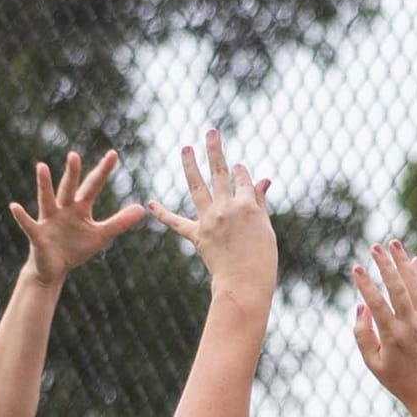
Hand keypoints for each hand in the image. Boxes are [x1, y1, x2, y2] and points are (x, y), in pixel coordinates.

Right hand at [9, 148, 144, 281]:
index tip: (113, 153)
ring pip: (47, 199)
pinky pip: (28, 224)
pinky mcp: (37, 235)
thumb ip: (119, 222)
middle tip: (74, 155)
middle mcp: (64, 209)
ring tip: (42, 167)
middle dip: (72, 173)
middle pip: (69, 188)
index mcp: (80, 208)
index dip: (103, 171)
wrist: (54, 269)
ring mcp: (49, 220)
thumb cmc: (75, 248)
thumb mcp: (99, 236)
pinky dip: (21, 216)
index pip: (93, 186)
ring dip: (44, 185)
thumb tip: (141, 209)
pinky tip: (14, 206)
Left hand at [146, 129, 275, 301]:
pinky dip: (163, 214)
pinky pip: (177, 223)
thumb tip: (263, 180)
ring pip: (197, 187)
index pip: (242, 179)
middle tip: (210, 131)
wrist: (245, 284)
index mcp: (247, 205)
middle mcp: (227, 208)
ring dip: (190, 165)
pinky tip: (151, 202)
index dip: (240, 172)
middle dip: (214, 150)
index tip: (238, 168)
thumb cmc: (262, 258)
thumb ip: (259, 202)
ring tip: (185, 148)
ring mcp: (210, 220)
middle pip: (219, 172)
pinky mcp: (198, 236)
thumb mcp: (265, 227)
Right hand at [353, 242, 416, 415]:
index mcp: (392, 336)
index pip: (377, 304)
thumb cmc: (397, 379)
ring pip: (413, 285)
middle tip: (374, 246)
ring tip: (394, 243)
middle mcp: (410, 325)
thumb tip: (361, 306)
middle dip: (385, 265)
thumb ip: (363, 335)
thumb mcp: (372, 363)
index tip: (356, 268)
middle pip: (397, 288)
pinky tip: (414, 260)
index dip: (365, 285)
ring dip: (403, 262)